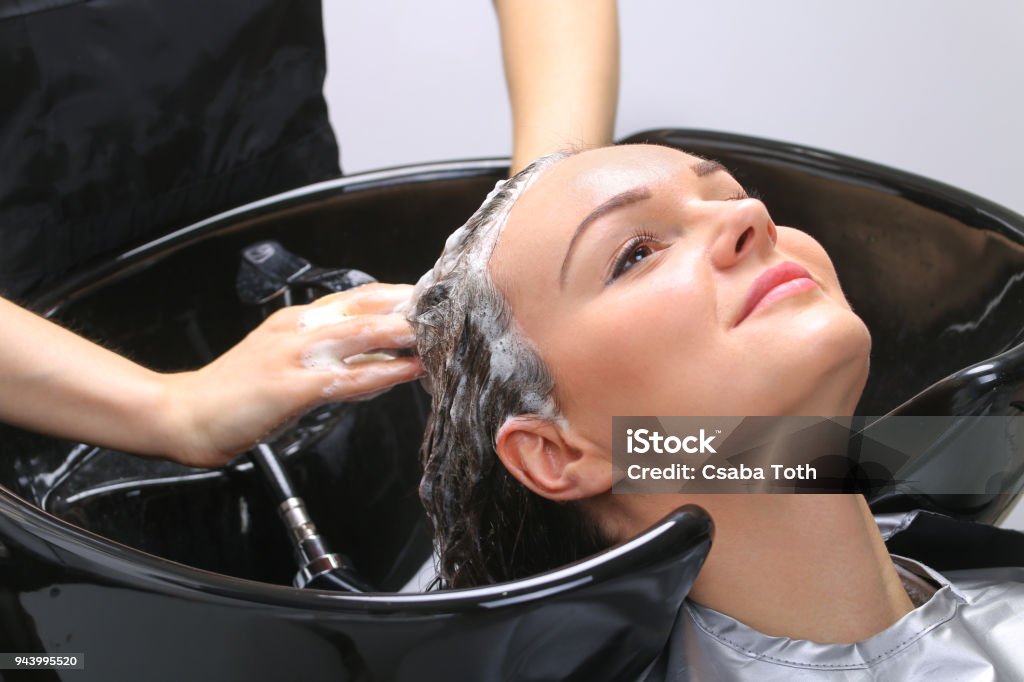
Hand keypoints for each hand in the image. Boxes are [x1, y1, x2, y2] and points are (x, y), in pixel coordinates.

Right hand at [159, 284, 421, 466]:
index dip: (395, 296)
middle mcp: (297, 329)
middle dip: (408, 307)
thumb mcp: (282, 360)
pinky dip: (381, 374)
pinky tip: (405, 374)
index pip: (355, 297)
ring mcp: (294, 355)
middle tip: (444, 310)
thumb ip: (327, 356)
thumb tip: (379, 362)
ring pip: (360, 335)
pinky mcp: (291, 386)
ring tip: (436, 335)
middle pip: (364, 307)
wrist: (183, 414)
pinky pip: (346, 378)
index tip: (428, 298)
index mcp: (295, 320)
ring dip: (402, 333)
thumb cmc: (233, 393)